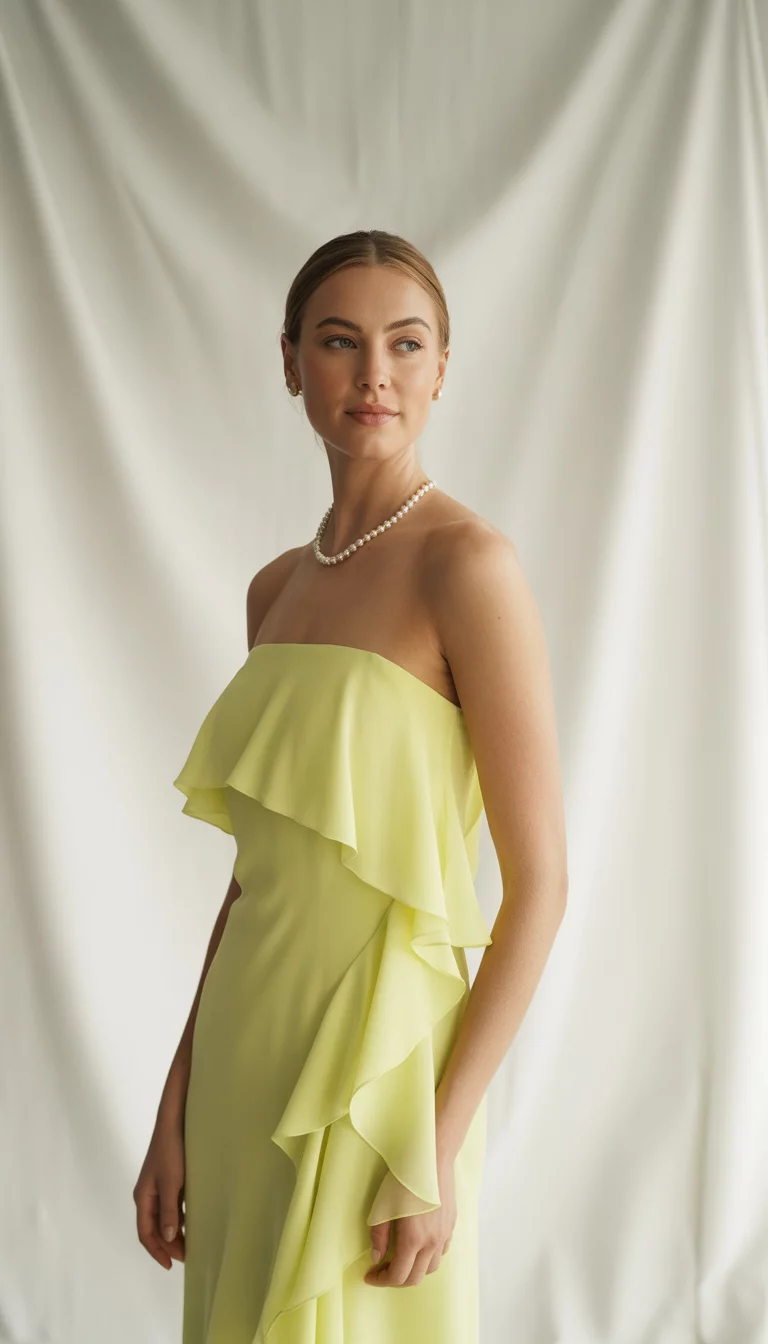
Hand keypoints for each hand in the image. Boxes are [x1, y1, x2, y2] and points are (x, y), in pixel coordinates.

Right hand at [133, 1115, 185, 1270]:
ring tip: (191, 1244)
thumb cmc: (171, 1152)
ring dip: (174, 1233)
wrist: (174, 1121)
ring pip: (163, 1218)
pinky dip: (179, 1218)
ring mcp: (157, 1187)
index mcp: (143, 1198)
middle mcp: (147, 1195)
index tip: (171, 1265)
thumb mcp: (171, 1184)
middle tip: (187, 1257)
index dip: (157, 1251)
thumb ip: (170, 1211)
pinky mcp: (168, 1179)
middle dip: (167, 1245)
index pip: (145, 1233)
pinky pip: (171, 1206)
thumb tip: (168, 1237)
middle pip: (154, 1228)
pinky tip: (192, 1222)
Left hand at [364, 1157, 456, 1287]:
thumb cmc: (403, 1179)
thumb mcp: (382, 1207)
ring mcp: (444, 1235)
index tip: (370, 1276)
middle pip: (415, 1278)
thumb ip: (379, 1236)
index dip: (382, 1280)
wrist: (432, 1158)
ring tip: (400, 1259)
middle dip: (396, 1280)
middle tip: (382, 1270)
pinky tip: (418, 1246)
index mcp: (413, 1240)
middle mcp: (432, 1243)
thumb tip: (377, 1258)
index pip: (398, 1275)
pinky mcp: (451, 1225)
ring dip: (414, 1270)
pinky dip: (428, 1257)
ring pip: (431, 1268)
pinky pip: (441, 1252)